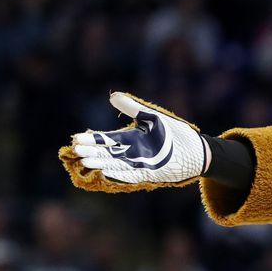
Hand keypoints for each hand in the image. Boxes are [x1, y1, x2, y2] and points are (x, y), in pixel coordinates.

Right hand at [62, 92, 207, 189]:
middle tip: (74, 151)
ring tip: (84, 162)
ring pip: (114, 164)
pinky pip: (130, 174)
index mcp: (131, 138)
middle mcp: (132, 152)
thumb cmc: (176, 133)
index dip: (91, 139)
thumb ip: (133, 108)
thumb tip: (112, 96)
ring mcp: (139, 164)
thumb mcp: (153, 117)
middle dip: (91, 152)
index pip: (106, 139)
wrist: (197, 150)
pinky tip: (105, 172)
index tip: (76, 138)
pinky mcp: (149, 174)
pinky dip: (118, 173)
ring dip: (100, 163)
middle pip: (106, 152)